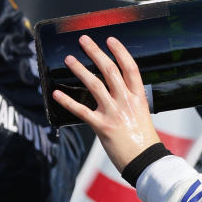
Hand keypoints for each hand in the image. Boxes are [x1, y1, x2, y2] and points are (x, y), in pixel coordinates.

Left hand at [51, 35, 159, 170]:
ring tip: (69, 59)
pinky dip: (67, 101)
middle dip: (95, 52)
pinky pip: (81, 110)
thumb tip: (117, 92)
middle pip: (110, 70)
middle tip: (84, 40)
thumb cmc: (144, 140)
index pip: (130, 68)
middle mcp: (126, 102)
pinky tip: (56, 93)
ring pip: (94, 85)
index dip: (120, 52)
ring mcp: (114, 113)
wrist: (145, 161)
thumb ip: (130, 102)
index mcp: (138, 98)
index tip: (110, 40)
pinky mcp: (102, 126)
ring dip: (79, 70)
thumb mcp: (142, 115)